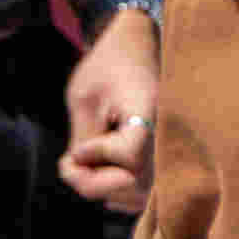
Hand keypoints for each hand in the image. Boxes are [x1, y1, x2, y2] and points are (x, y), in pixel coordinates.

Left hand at [60, 7, 160, 214]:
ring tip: (85, 167)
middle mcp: (167, 133)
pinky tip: (102, 173)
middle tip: (70, 164)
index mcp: (150, 112)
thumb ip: (82, 140)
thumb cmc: (106, 65)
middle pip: (136, 183)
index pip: (130, 155)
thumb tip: (82, 172)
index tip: (77, 145)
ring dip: (105, 189)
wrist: (136, 44)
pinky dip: (120, 191)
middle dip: (93, 182)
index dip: (97, 155)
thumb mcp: (83, 98)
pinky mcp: (163, 153)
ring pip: (140, 193)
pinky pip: (145, 191)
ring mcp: (168, 145)